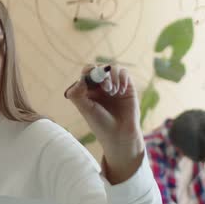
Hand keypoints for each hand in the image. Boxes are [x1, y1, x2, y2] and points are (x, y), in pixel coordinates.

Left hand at [64, 65, 143, 183]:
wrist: (120, 135)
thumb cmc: (100, 124)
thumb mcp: (85, 109)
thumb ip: (77, 94)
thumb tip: (80, 78)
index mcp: (88, 89)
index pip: (87, 72)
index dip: (88, 71)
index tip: (90, 79)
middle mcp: (100, 86)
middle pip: (99, 67)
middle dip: (101, 74)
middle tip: (105, 87)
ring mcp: (114, 85)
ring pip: (112, 68)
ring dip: (112, 77)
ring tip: (112, 92)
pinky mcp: (127, 87)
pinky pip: (124, 72)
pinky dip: (122, 78)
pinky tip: (120, 91)